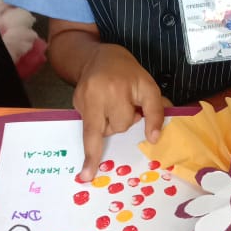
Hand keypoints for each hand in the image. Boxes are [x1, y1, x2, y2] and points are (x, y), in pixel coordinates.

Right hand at [73, 45, 166, 181]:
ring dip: (110, 122)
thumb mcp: (148, 86)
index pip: (123, 121)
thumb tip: (154, 138)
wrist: (97, 56)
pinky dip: (98, 124)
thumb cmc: (128, 73)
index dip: (108, 146)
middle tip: (125, 102)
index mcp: (118, 88)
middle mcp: (98, 94)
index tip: (88, 174)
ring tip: (112, 103)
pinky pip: (90, 125)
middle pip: (116, 128)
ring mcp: (83, 100)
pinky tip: (99, 112)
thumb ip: (155, 110)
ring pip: (102, 130)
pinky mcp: (75, 104)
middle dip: (124, 120)